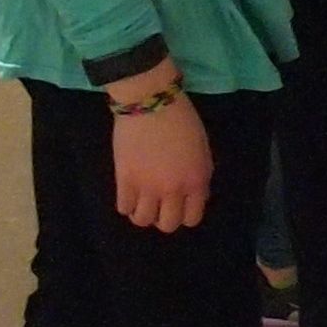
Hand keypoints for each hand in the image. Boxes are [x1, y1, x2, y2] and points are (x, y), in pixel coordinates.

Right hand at [111, 89, 213, 232]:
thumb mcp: (203, 147)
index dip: (185, 214)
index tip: (178, 204)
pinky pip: (124, 208)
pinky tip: (128, 193)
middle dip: (164, 217)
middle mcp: (173, 190)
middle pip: (168, 225)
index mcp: (196, 181)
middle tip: (158, 204)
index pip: (192, 218)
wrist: (151, 100)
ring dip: (143, 213)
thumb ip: (200, 174)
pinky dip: (126, 205)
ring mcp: (147, 187)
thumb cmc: (181, 119)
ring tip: (141, 200)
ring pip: (143, 221)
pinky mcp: (125, 180)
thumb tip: (195, 195)